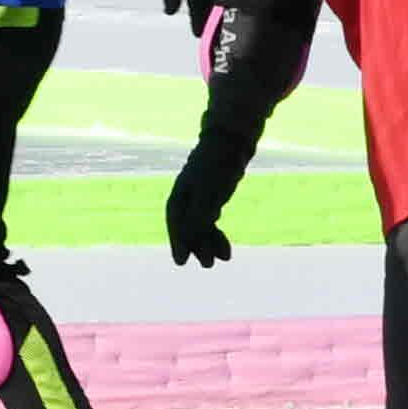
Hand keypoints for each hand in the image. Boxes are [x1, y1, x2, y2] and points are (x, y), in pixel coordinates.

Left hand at [159, 0, 227, 35]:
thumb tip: (171, 13)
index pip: (199, 14)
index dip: (199, 27)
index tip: (200, 38)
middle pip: (215, 11)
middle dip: (215, 25)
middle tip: (216, 41)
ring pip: (224, 1)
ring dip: (223, 14)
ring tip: (224, 28)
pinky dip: (227, 1)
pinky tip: (227, 8)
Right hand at [163, 137, 246, 268]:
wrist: (231, 143)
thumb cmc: (218, 164)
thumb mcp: (210, 190)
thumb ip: (200, 212)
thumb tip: (192, 233)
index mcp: (180, 195)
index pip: (176, 223)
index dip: (178, 242)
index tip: (181, 262)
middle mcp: (186, 199)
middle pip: (188, 228)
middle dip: (197, 247)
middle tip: (207, 265)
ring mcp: (199, 198)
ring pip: (201, 227)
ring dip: (209, 243)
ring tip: (223, 260)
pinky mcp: (212, 197)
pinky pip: (211, 221)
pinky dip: (217, 235)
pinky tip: (225, 247)